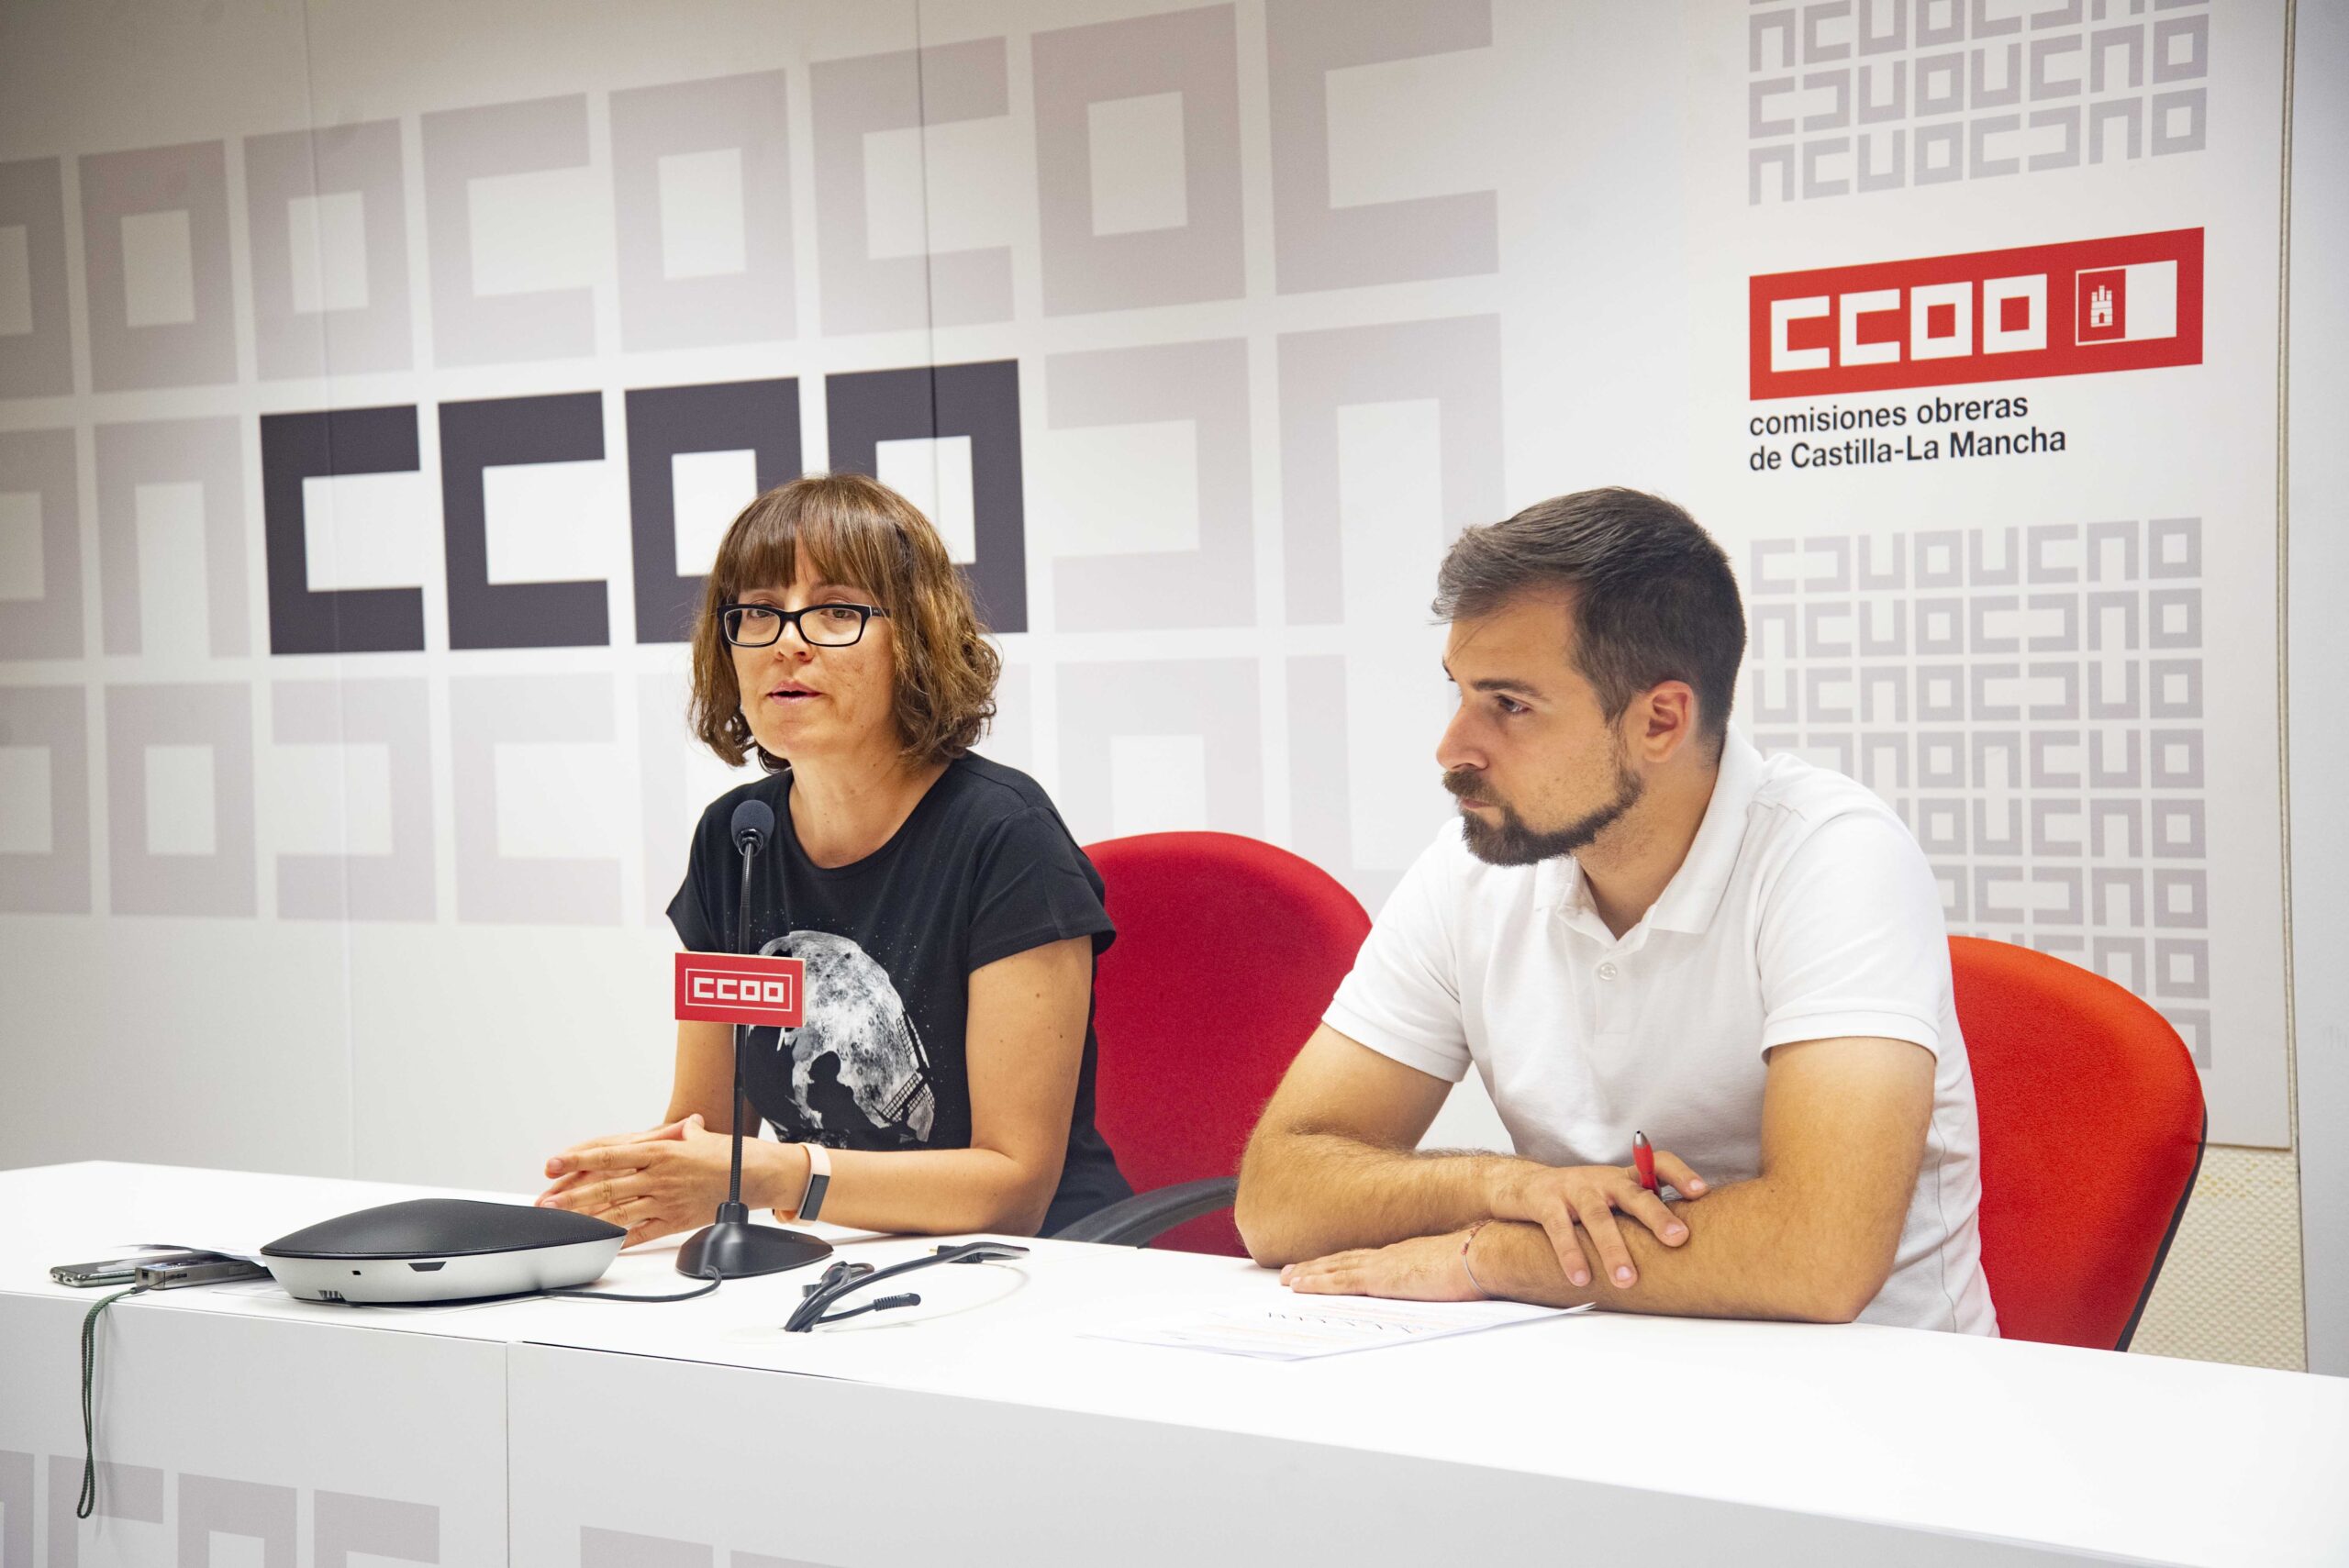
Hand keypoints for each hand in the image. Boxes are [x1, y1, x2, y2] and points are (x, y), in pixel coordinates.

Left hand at [536, 1114, 739, 1247]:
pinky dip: (620, 1240)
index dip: (578, 1159)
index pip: (610, 1154)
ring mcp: (664, 1201)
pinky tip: (601, 1242)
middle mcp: (658, 1177)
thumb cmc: (724, 1155)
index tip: (554, 1162)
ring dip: (589, 1219)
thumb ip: (677, 1134)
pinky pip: (641, 1234)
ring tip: (565, 1223)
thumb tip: (678, 1127)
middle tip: (547, 1203)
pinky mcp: (673, 1221)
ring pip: (619, 1213)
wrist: (754, 1176)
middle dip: (573, 1197)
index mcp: (659, 1152)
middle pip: (608, 1188)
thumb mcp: (695, 1137)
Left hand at [1278, 1232, 1483, 1302]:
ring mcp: (1384, 1265)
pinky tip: (1299, 1286)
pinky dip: (1316, 1283)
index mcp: (1409, 1254)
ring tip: (1287, 1279)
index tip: (1326, 1266)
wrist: (1486, 1251)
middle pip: (1344, 1261)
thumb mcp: (1461, 1270)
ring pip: (1335, 1269)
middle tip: (1292, 1273)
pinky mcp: (1381, 1278)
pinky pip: (1339, 1281)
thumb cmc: (1483, 1259)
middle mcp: (1391, 1255)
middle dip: (1317, 1267)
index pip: (1367, 1259)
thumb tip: (1455, 1284)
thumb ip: (1448, 1276)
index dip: (1343, 1262)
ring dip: (1309, 1274)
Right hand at [1488, 1151, 1708, 1289]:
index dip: (1680, 1175)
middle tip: (1678, 1239)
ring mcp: (1573, 1189)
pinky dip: (1571, 1254)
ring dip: (1614, 1249)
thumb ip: (1640, 1213)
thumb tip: (1686, 1246)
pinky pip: (1560, 1230)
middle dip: (1657, 1216)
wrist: (1524, 1186)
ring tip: (1627, 1280)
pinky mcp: (1546, 1202)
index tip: (1701, 1192)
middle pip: (1634, 1193)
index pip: (1657, 1164)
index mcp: (1623, 1178)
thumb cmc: (1579, 1199)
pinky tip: (1581, 1278)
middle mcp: (1602, 1180)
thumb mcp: (1612, 1199)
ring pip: (1598, 1218)